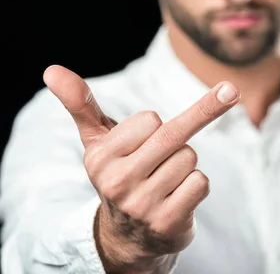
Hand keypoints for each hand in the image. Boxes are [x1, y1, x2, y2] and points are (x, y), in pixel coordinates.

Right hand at [43, 65, 238, 270]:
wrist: (130, 235)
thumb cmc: (120, 172)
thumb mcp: (97, 140)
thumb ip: (81, 104)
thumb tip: (51, 70)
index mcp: (99, 158)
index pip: (151, 119)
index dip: (153, 128)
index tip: (140, 145)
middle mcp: (116, 183)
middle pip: (174, 136)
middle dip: (182, 135)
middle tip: (197, 121)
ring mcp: (141, 206)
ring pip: (189, 158)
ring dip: (185, 167)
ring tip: (163, 183)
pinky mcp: (166, 223)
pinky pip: (201, 183)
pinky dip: (196, 187)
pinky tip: (175, 199)